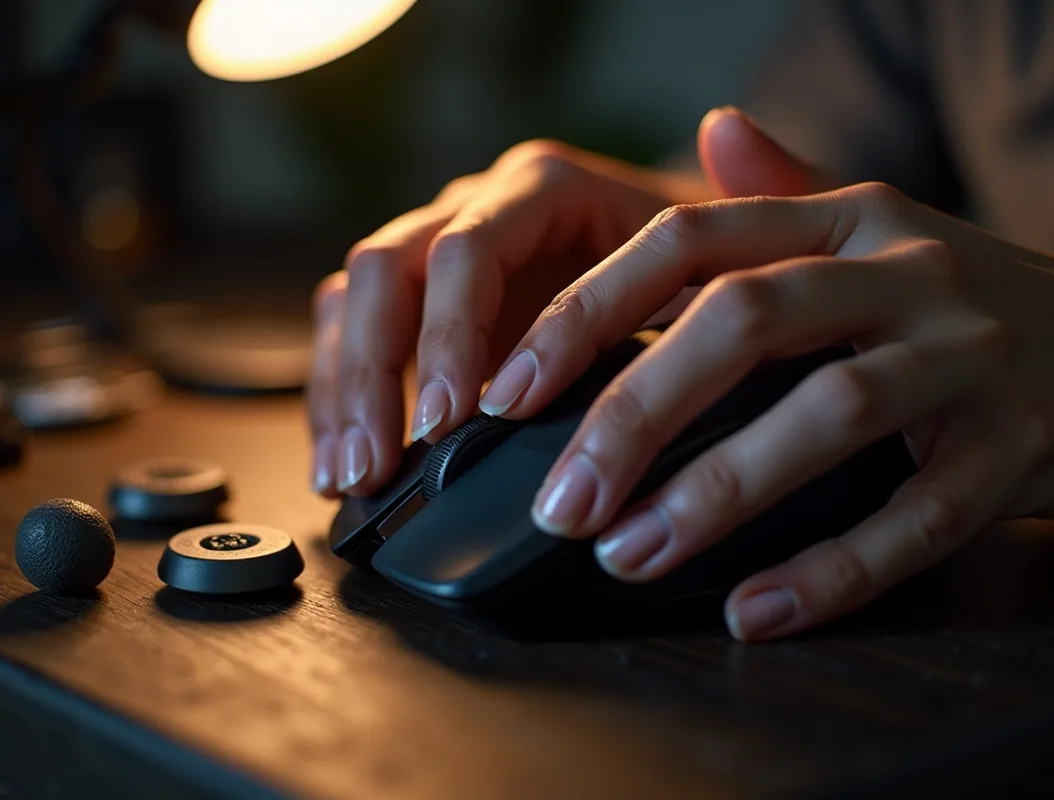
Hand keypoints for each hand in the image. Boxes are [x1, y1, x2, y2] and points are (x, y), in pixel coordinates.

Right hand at [308, 107, 830, 497]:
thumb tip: (630, 374)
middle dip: (373, 374)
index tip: (449, 423)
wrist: (686, 247)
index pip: (468, 249)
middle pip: (386, 270)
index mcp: (542, 187)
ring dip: (342, 390)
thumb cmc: (700, 262)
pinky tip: (343, 459)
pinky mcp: (420, 295)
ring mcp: (438, 245)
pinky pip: (351, 327)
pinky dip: (341, 393)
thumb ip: (671, 296)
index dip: (450, 335)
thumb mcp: (705, 269)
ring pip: (354, 298)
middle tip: (375, 466)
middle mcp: (476, 205)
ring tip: (346, 477)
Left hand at [482, 153, 1053, 641]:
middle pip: (743, 324)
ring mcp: (967, 359)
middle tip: (560, 504)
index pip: (689, 240)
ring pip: (826, 416)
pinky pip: (916, 518)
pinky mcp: (1018, 447)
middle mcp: (906, 272)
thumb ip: (784, 187)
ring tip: (626, 554)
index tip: (510, 391)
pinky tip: (753, 610)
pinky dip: (831, 570)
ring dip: (716, 494)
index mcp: (846, 218)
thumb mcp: (875, 225)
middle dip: (634, 416)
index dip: (587, 311)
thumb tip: (707, 128)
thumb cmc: (958, 294)